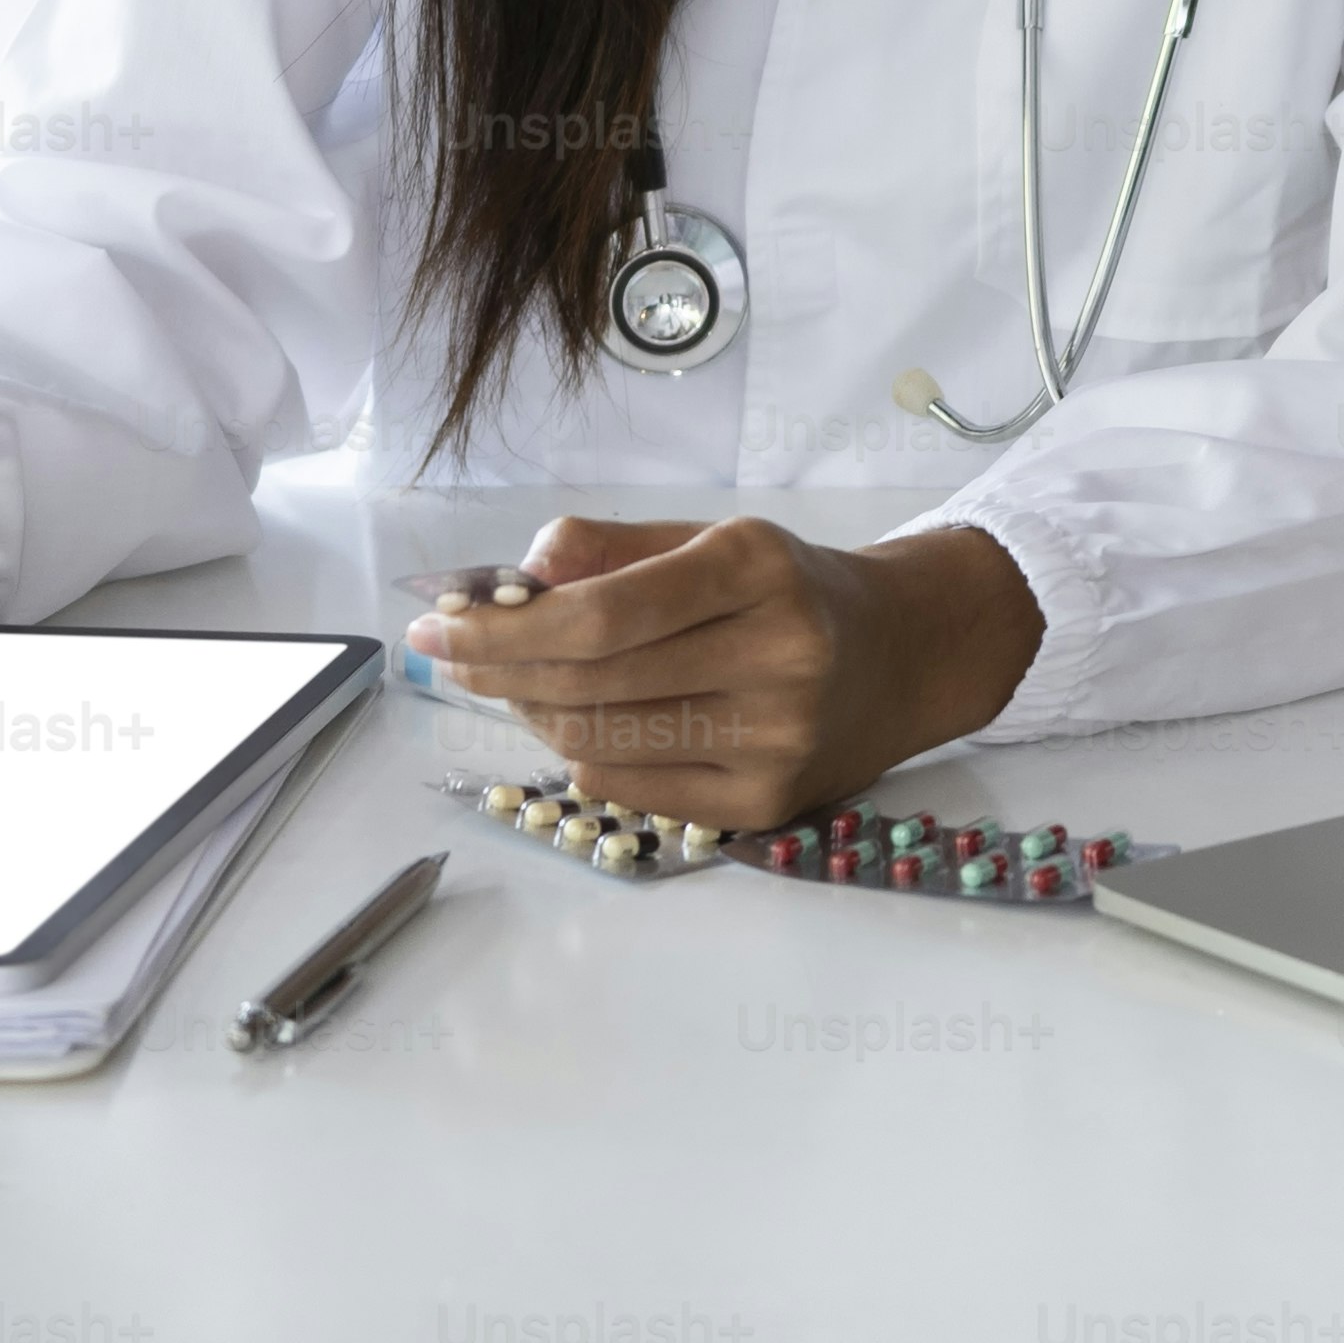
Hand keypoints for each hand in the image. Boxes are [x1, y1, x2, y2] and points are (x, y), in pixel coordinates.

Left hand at [401, 518, 1045, 828]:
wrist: (904, 656)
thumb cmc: (787, 590)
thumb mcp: (710, 539)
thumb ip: (609, 548)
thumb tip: (515, 575)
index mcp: (757, 569)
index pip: (601, 613)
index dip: (504, 627)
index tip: (439, 622)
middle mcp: (778, 656)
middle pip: (588, 683)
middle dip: (497, 669)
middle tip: (452, 653)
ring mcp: (775, 740)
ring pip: (596, 741)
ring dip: (533, 711)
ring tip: (523, 683)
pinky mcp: (766, 803)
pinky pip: (627, 787)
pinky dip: (583, 754)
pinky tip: (584, 721)